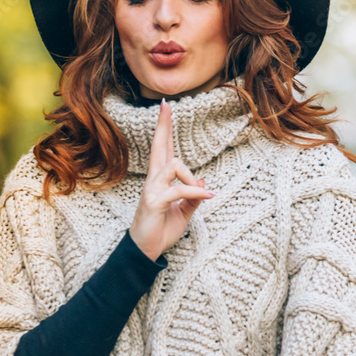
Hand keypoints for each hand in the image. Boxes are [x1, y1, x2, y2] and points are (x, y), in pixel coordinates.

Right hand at [128, 98, 214, 261]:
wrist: (147, 251)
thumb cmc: (162, 230)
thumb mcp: (184, 213)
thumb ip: (193, 197)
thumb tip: (203, 182)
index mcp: (160, 179)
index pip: (162, 148)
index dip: (164, 128)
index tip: (166, 107)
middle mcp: (153, 180)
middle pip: (158, 145)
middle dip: (164, 125)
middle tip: (166, 104)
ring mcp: (152, 189)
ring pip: (175, 165)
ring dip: (192, 179)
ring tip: (202, 194)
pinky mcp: (154, 201)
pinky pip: (179, 190)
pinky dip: (196, 193)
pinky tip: (209, 197)